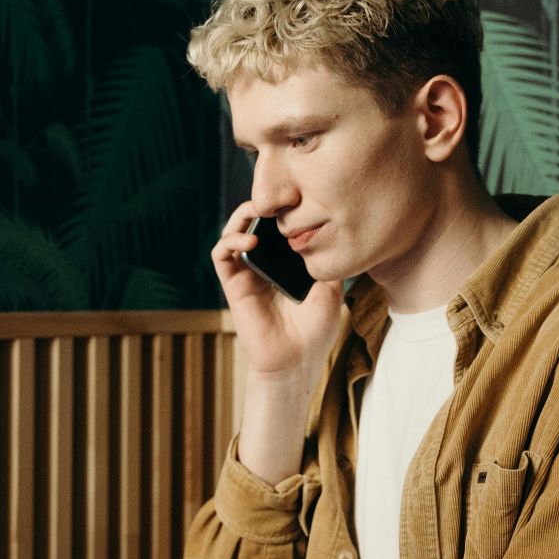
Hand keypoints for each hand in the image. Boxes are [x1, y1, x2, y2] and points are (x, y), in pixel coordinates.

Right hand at [210, 201, 344, 382]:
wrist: (296, 361)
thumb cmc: (316, 331)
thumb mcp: (332, 289)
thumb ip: (329, 260)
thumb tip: (336, 232)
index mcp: (286, 263)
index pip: (277, 226)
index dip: (282, 209)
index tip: (297, 197)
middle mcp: (264, 264)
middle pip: (254, 222)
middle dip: (261, 205)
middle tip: (276, 197)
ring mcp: (247, 273)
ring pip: (233, 232)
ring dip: (242, 216)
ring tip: (258, 212)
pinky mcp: (233, 285)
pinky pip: (221, 255)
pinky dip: (230, 241)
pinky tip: (249, 241)